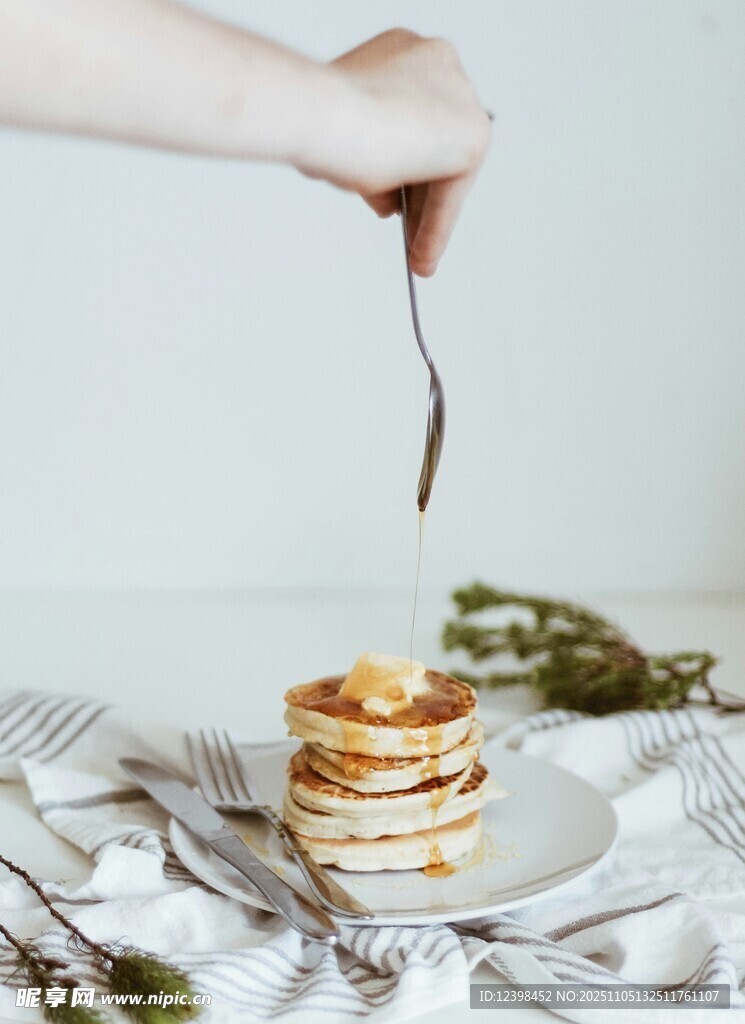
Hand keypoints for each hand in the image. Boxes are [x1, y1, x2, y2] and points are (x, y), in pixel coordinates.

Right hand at [308, 29, 490, 276]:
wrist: (326, 115)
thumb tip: (389, 198)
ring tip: (415, 253)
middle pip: (433, 146)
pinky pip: (451, 193)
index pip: (415, 119)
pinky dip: (436, 228)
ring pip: (444, 171)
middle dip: (419, 194)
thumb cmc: (321, 117)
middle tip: (407, 229)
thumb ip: (374, 158)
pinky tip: (422, 255)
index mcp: (406, 54)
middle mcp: (439, 66)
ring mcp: (461, 97)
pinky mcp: (472, 135)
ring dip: (428, 217)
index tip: (398, 196)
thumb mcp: (347, 140)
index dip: (405, 164)